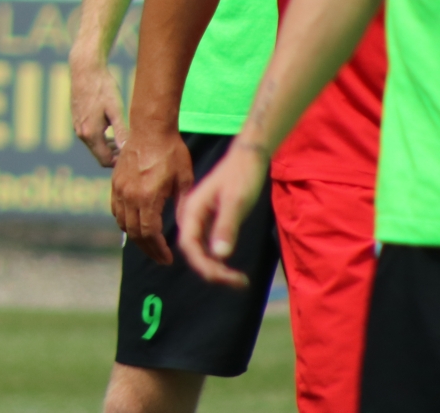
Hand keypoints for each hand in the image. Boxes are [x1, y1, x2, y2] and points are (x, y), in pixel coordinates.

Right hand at [70, 55, 123, 165]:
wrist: (85, 69)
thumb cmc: (102, 87)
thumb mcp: (116, 110)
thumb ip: (121, 132)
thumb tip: (129, 150)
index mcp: (90, 133)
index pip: (104, 160)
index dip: (119, 163)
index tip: (134, 155)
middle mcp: (81, 132)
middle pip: (99, 154)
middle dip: (115, 156)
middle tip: (133, 149)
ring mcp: (77, 125)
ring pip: (94, 145)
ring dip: (109, 146)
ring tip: (125, 139)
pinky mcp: (77, 118)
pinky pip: (90, 136)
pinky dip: (102, 137)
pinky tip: (113, 127)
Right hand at [111, 127, 195, 262]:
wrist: (150, 129)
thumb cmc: (171, 152)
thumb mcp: (184, 181)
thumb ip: (182, 208)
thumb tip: (185, 230)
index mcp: (147, 197)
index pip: (149, 233)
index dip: (158, 249)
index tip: (168, 258)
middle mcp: (128, 195)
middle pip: (134, 233)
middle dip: (148, 248)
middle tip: (160, 257)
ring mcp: (119, 189)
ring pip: (122, 223)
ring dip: (136, 238)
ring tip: (150, 245)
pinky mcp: (114, 182)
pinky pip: (115, 210)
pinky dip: (125, 222)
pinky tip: (136, 225)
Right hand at [176, 141, 268, 288]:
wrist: (248, 157)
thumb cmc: (242, 176)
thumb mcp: (236, 201)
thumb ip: (226, 227)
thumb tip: (219, 257)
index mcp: (191, 211)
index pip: (190, 246)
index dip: (205, 266)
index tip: (228, 278)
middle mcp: (191, 216)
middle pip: (193, 252)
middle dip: (213, 272)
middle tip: (240, 283)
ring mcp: (200, 218)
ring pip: (200, 250)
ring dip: (216, 268)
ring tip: (239, 280)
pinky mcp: (210, 220)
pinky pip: (207, 245)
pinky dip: (218, 259)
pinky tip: (231, 266)